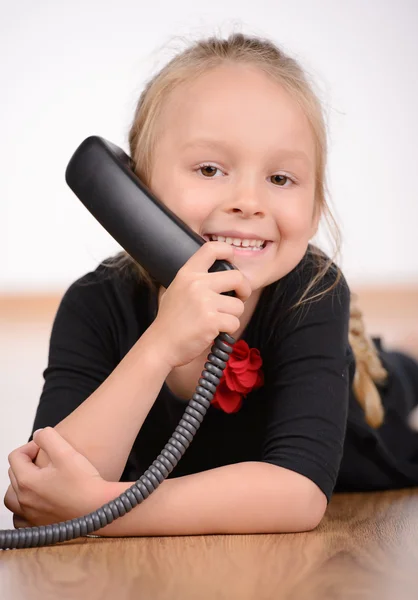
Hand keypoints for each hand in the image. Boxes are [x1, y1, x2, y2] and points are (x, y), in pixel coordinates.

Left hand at [5, 427, 108, 527]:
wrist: (100, 509)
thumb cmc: (85, 485)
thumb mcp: (67, 452)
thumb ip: (48, 437)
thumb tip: (38, 434)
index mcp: (28, 482)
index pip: (16, 457)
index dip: (30, 446)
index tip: (44, 447)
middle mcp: (25, 501)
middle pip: (13, 475)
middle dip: (26, 463)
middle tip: (45, 459)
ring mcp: (31, 516)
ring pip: (12, 499)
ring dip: (20, 486)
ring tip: (36, 480)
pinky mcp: (40, 527)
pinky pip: (20, 519)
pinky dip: (23, 509)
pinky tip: (36, 503)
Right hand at [149, 241, 251, 367]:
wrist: (161, 345)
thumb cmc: (170, 321)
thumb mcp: (176, 290)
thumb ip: (195, 280)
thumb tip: (221, 275)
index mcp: (187, 273)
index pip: (212, 249)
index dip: (228, 252)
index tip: (233, 263)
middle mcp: (197, 284)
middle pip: (237, 277)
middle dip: (244, 290)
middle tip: (239, 298)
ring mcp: (205, 302)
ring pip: (238, 305)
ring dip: (232, 316)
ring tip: (217, 321)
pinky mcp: (211, 320)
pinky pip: (234, 323)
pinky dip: (228, 330)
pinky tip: (214, 331)